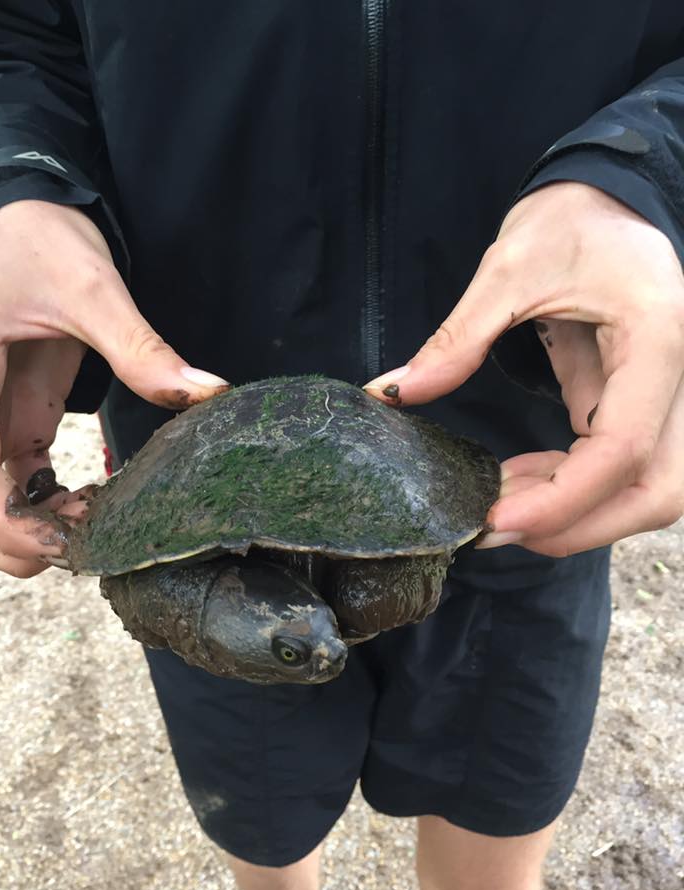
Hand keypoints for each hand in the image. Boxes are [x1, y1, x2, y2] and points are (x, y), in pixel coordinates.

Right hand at [0, 200, 227, 576]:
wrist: (18, 206)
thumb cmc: (36, 234)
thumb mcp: (89, 286)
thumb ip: (139, 347)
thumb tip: (204, 394)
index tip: (52, 545)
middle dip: (0, 539)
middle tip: (69, 553)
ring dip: (17, 525)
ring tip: (82, 530)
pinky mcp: (3, 411)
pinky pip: (6, 474)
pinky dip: (36, 502)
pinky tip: (82, 505)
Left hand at [365, 182, 683, 555]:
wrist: (608, 198)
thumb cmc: (571, 219)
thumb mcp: (510, 268)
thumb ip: (458, 337)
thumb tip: (396, 391)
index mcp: (657, 338)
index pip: (626, 446)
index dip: (564, 498)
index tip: (496, 518)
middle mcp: (678, 375)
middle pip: (658, 490)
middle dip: (581, 526)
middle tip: (499, 529)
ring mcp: (666, 392)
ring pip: (648, 488)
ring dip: (577, 514)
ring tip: (500, 505)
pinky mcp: (640, 401)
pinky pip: (620, 465)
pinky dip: (572, 488)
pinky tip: (518, 481)